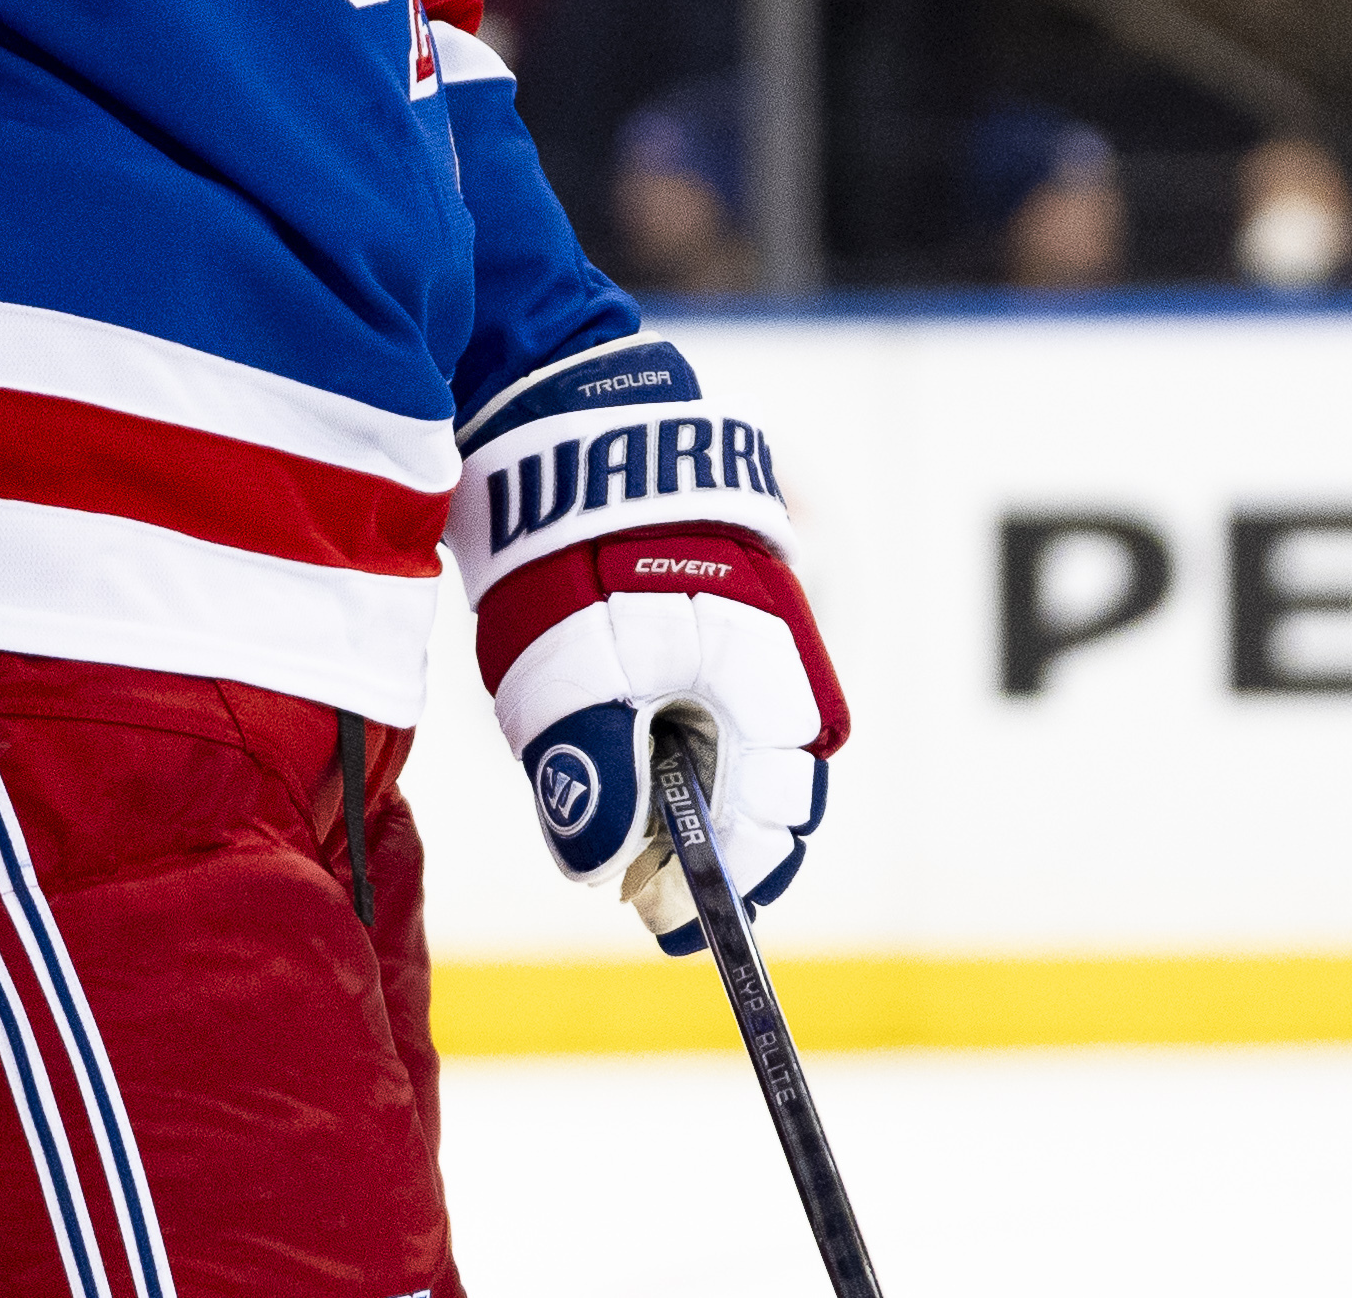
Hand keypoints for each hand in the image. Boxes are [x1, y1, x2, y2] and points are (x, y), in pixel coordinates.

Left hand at [451, 339, 846, 951]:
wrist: (562, 422)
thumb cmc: (569, 547)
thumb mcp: (564, 672)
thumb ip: (590, 772)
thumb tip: (606, 874)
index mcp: (772, 686)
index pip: (773, 825)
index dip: (725, 886)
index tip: (671, 930)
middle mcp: (790, 663)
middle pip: (764, 790)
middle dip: (708, 839)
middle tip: (641, 884)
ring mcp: (768, 626)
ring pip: (738, 744)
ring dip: (687, 783)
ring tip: (621, 808)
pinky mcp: (733, 603)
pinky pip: (716, 695)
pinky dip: (673, 728)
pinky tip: (622, 731)